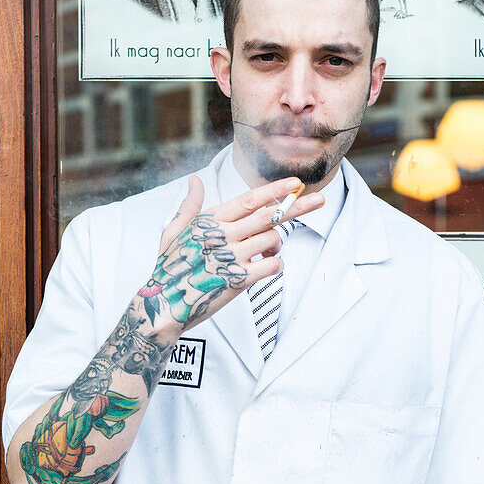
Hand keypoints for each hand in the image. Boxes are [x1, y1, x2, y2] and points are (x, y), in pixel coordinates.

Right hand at [138, 175, 322, 338]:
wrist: (163, 304)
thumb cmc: (169, 267)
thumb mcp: (173, 231)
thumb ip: (189, 205)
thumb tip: (194, 180)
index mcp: (210, 221)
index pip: (249, 200)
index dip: (275, 190)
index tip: (295, 184)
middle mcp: (223, 235)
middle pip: (269, 216)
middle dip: (298, 206)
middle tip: (320, 200)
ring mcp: (231, 257)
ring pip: (272, 240)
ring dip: (276, 246)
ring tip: (265, 253)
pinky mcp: (238, 280)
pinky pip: (272, 266)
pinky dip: (275, 265)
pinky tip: (266, 267)